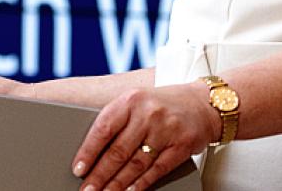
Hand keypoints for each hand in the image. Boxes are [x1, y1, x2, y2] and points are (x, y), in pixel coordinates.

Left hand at [70, 83, 218, 190]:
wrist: (203, 104)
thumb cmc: (160, 105)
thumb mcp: (136, 103)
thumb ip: (117, 122)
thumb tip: (92, 154)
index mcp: (130, 100)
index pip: (103, 128)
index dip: (88, 151)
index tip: (78, 169)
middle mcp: (147, 114)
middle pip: (119, 151)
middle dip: (100, 174)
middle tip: (87, 188)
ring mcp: (166, 130)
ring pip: (136, 163)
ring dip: (118, 183)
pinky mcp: (181, 146)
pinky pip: (158, 169)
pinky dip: (142, 183)